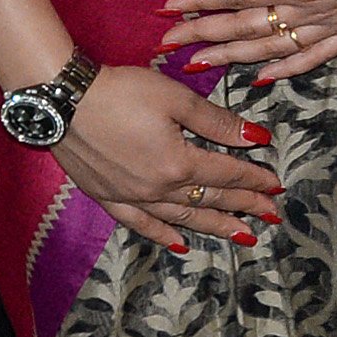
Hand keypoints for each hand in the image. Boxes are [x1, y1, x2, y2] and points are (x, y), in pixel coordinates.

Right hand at [60, 61, 281, 254]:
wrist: (61, 99)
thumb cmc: (121, 92)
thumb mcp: (177, 99)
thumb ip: (218, 123)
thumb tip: (256, 140)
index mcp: (179, 164)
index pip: (227, 176)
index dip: (254, 181)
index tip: (275, 187)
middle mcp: (157, 188)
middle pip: (210, 200)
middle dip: (244, 207)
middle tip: (270, 215)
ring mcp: (130, 196)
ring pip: (180, 218)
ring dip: (213, 226)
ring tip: (240, 235)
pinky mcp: (106, 196)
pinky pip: (139, 224)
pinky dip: (161, 235)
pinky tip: (179, 244)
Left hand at [160, 0, 336, 80]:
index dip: (202, 0)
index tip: (167, 7)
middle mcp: (315, 12)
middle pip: (249, 27)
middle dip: (204, 35)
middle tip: (166, 44)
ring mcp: (333, 26)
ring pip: (273, 49)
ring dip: (233, 57)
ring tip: (198, 65)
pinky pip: (311, 58)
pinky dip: (284, 70)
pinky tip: (261, 77)